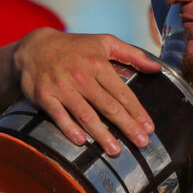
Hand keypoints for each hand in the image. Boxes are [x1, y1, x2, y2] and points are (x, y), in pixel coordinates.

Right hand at [13, 29, 159, 154]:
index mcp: (98, 64)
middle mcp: (81, 76)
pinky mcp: (44, 96)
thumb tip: (157, 69)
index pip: (122, 92)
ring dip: (101, 134)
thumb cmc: (75, 48)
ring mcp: (61, 87)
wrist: (34, 48)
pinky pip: (58, 115)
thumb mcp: (104, 42)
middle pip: (107, 106)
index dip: (137, 111)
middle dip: (126, 126)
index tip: (149, 127)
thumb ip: (132, 54)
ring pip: (85, 114)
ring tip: (116, 150)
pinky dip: (68, 128)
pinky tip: (81, 141)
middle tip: (142, 142)